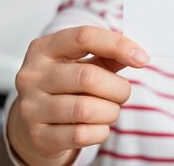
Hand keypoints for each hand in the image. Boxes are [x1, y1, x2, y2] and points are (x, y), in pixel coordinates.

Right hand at [7, 26, 149, 165]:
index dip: (118, 45)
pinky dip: (100, 130)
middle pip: (88, 77)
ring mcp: (31, 108)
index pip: (84, 37)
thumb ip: (107, 55)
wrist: (32, 123)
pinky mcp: (38, 136)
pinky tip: (98, 126)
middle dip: (118, 87)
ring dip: (111, 111)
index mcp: (43, 49)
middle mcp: (32, 76)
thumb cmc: (64, 87)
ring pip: (86, 109)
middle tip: (123, 92)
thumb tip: (138, 55)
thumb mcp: (80, 62)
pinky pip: (81, 134)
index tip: (142, 58)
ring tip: (110, 109)